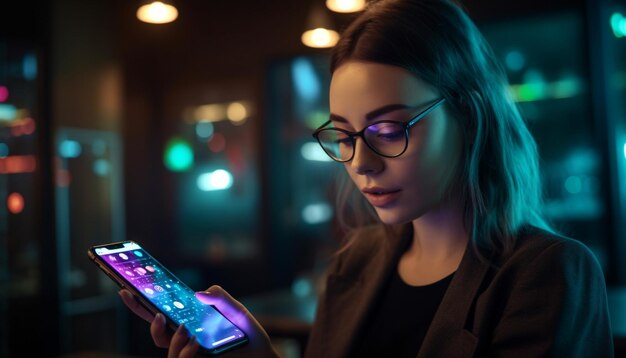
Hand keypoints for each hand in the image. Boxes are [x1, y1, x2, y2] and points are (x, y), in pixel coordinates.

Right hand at [119, 285, 279, 357]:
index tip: (125, 289)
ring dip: (169, 336)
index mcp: (189, 319)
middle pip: (155, 328)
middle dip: (145, 317)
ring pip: (163, 345)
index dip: (140, 302)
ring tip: (184, 328)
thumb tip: (198, 293)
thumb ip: (221, 299)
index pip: (159, 310)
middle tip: (156, 311)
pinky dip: (184, 351)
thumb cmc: (248, 333)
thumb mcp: (237, 311)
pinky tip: (195, 343)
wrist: (262, 356)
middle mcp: (185, 335)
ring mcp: (189, 350)